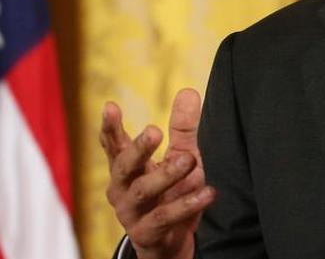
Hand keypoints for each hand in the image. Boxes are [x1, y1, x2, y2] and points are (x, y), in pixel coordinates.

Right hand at [100, 88, 214, 258]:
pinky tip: (208, 192)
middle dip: (137, 148)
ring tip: (190, 160)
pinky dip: (187, 204)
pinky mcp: (147, 232)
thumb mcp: (180, 156)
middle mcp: (123, 188)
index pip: (114, 145)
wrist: (171, 241)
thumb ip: (183, 128)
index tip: (109, 106)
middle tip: (154, 130)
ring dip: (166, 175)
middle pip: (124, 166)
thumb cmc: (172, 192)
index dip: (110, 127)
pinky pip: (165, 217)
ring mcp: (131, 212)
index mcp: (127, 168)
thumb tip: (188, 91)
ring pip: (143, 191)